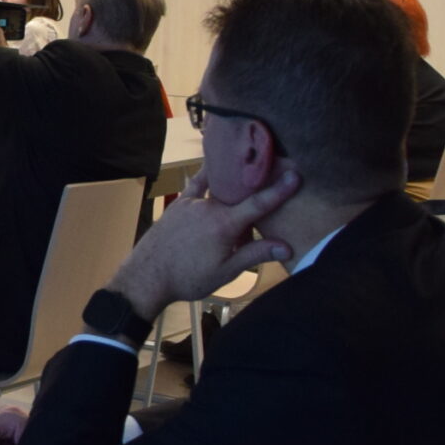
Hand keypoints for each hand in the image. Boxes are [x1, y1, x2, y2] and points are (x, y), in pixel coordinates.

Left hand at [105, 168, 302, 314]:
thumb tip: (286, 247)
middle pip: (241, 191)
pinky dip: (209, 174)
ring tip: (251, 169)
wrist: (147, 277)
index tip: (296, 174)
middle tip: (278, 167)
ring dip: (236, 180)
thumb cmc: (187, 278)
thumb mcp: (226, 271)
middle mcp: (208, 206)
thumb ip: (255, 254)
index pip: (259, 203)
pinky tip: (215, 166)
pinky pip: (198, 182)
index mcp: (224, 224)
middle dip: (259, 182)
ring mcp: (191, 202)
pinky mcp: (179, 203)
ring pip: (220, 186)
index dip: (280, 189)